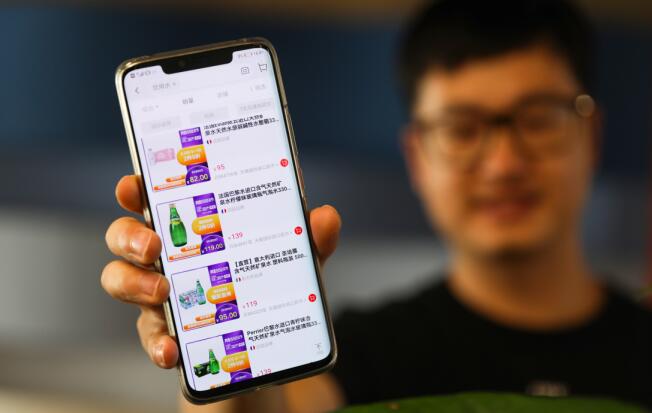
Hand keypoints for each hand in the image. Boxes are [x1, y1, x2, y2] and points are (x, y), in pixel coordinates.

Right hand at [101, 175, 341, 368]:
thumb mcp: (294, 263)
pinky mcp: (164, 333)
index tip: (133, 186)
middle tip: (154, 245)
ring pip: (120, 281)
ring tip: (162, 292)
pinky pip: (149, 336)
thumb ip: (311, 241)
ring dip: (134, 284)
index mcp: (192, 227)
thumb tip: (325, 217)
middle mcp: (166, 256)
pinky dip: (157, 343)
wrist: (263, 351)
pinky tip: (172, 351)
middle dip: (130, 236)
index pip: (154, 199)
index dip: (135, 189)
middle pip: (123, 236)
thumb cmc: (268, 288)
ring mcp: (158, 296)